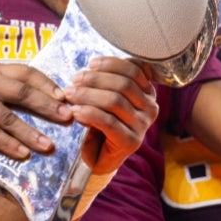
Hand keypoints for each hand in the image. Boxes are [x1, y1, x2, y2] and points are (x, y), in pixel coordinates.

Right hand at [0, 61, 70, 160]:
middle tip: (67, 118)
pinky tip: (23, 154)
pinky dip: (8, 144)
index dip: (47, 85)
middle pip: (21, 91)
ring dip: (30, 133)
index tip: (66, 98)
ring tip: (48, 146)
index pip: (26, 72)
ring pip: (8, 116)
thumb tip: (55, 106)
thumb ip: (14, 94)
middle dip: (46, 106)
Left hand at [67, 57, 157, 175]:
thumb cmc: (101, 123)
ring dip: (88, 95)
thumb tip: (89, 68)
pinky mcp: (131, 142)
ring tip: (70, 94)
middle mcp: (150, 108)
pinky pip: (108, 122)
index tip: (91, 64)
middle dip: (96, 79)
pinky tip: (75, 112)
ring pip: (115, 101)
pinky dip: (89, 114)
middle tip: (75, 80)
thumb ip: (104, 82)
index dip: (111, 64)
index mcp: (147, 93)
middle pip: (124, 85)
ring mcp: (143, 126)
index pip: (134, 70)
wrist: (99, 156)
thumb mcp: (105, 97)